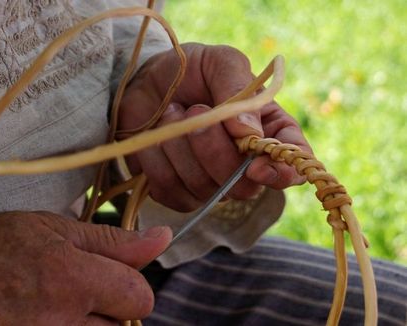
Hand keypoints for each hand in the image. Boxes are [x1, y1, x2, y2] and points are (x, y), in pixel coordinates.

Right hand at [0, 211, 170, 324]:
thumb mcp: (54, 230)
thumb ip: (113, 241)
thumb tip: (163, 238)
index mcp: (71, 280)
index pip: (141, 298)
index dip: (130, 284)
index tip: (111, 276)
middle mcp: (59, 323)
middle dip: (110, 309)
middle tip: (76, 292)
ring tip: (57, 307)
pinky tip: (43, 318)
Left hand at [119, 42, 310, 211]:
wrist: (146, 82)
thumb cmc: (191, 71)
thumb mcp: (218, 62)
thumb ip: (238, 87)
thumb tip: (248, 132)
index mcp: (268, 131)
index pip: (291, 164)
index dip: (282, 173)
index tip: (257, 166)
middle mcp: (243, 165)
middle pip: (244, 186)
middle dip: (215, 151)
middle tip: (197, 110)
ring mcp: (210, 183)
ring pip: (204, 188)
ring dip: (181, 146)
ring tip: (172, 111)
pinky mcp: (177, 192)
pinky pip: (171, 190)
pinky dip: (158, 159)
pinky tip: (158, 134)